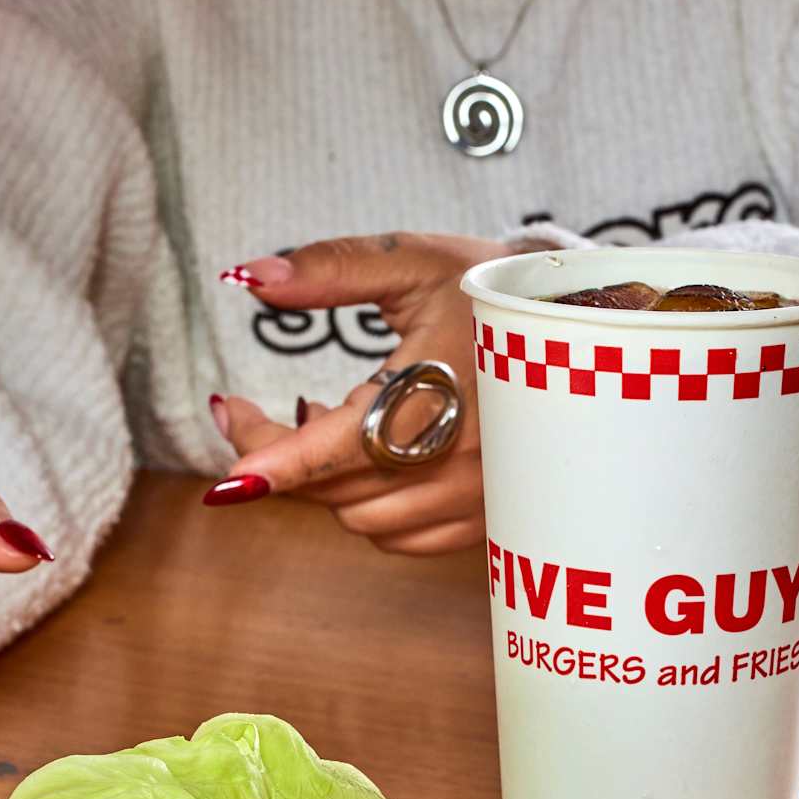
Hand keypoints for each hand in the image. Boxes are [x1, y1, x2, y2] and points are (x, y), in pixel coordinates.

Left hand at [209, 232, 513, 554]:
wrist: (574, 329)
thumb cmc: (490, 290)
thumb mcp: (413, 260)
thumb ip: (330, 269)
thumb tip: (249, 278)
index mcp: (438, 390)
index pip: (337, 446)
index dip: (273, 460)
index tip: (224, 465)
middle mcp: (460, 457)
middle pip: (334, 490)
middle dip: (278, 457)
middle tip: (248, 412)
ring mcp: (475, 496)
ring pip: (360, 519)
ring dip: (323, 483)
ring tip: (320, 422)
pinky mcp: (483, 518)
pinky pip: (399, 539)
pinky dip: (367, 507)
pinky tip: (366, 459)